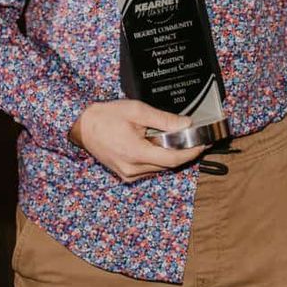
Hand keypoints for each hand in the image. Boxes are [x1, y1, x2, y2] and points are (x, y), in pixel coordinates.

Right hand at [69, 100, 206, 181]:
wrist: (82, 126)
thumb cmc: (106, 116)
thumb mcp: (137, 111)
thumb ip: (163, 120)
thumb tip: (186, 125)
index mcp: (136, 153)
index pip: (173, 159)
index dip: (191, 152)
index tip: (203, 143)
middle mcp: (133, 169)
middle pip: (168, 165)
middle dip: (183, 152)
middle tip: (193, 138)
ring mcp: (128, 174)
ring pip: (159, 168)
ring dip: (169, 156)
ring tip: (174, 139)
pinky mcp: (125, 175)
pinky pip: (148, 169)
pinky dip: (157, 159)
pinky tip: (156, 145)